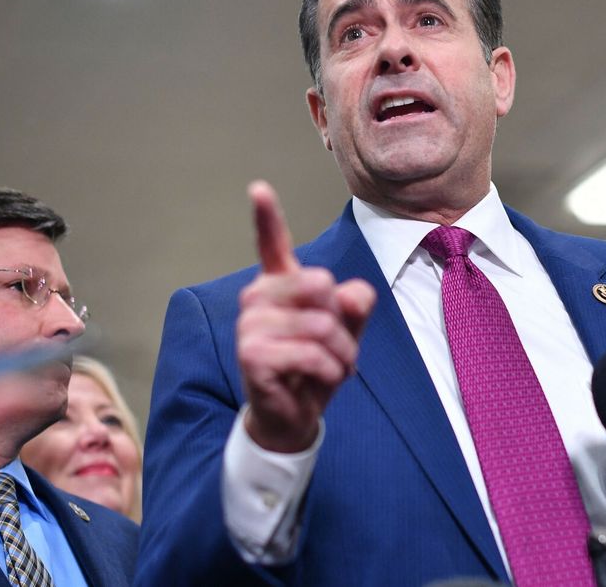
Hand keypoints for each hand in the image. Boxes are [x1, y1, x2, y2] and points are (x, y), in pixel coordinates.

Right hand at [237, 181, 375, 452]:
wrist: (295, 416)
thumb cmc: (317, 365)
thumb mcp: (348, 331)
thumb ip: (355, 305)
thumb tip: (350, 294)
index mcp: (279, 284)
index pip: (271, 243)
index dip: (266, 215)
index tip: (258, 188)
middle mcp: (258, 297)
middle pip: (321, 285)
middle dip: (342, 323)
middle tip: (336, 348)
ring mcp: (250, 325)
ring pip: (321, 324)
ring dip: (341, 354)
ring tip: (332, 368)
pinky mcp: (252, 355)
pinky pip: (312, 354)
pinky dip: (330, 371)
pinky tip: (320, 380)